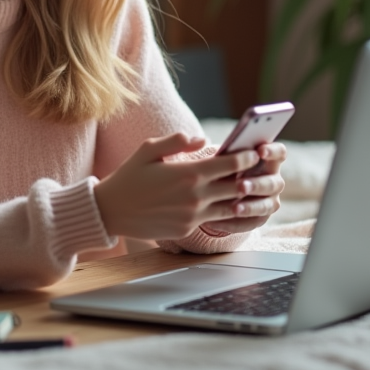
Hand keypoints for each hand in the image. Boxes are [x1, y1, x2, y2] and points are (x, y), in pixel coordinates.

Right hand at [93, 133, 261, 240]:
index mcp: (189, 174)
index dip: (246, 157)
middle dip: (250, 177)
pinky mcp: (187, 230)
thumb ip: (177, 141)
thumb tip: (201, 139)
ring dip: (240, 198)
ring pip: (230, 208)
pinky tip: (224, 203)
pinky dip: (221, 211)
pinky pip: (212, 220)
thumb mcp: (149, 149)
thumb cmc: (129, 177)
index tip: (253, 152)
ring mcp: (192, 216)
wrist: (111, 211)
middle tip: (258, 170)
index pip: (230, 164)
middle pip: (237, 187)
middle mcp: (195, 197)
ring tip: (246, 188)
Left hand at [200, 142, 287, 235]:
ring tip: (234, 208)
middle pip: (275, 183)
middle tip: (241, 186)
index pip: (279, 153)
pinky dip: (236, 222)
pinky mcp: (259, 218)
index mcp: (267, 160)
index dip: (273, 151)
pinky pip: (252, 222)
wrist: (211, 191)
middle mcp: (272, 180)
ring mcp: (269, 200)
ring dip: (251, 207)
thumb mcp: (219, 158)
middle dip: (258, 184)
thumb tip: (201, 140)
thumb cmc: (219, 168)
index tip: (259, 151)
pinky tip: (217, 220)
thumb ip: (217, 151)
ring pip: (268, 205)